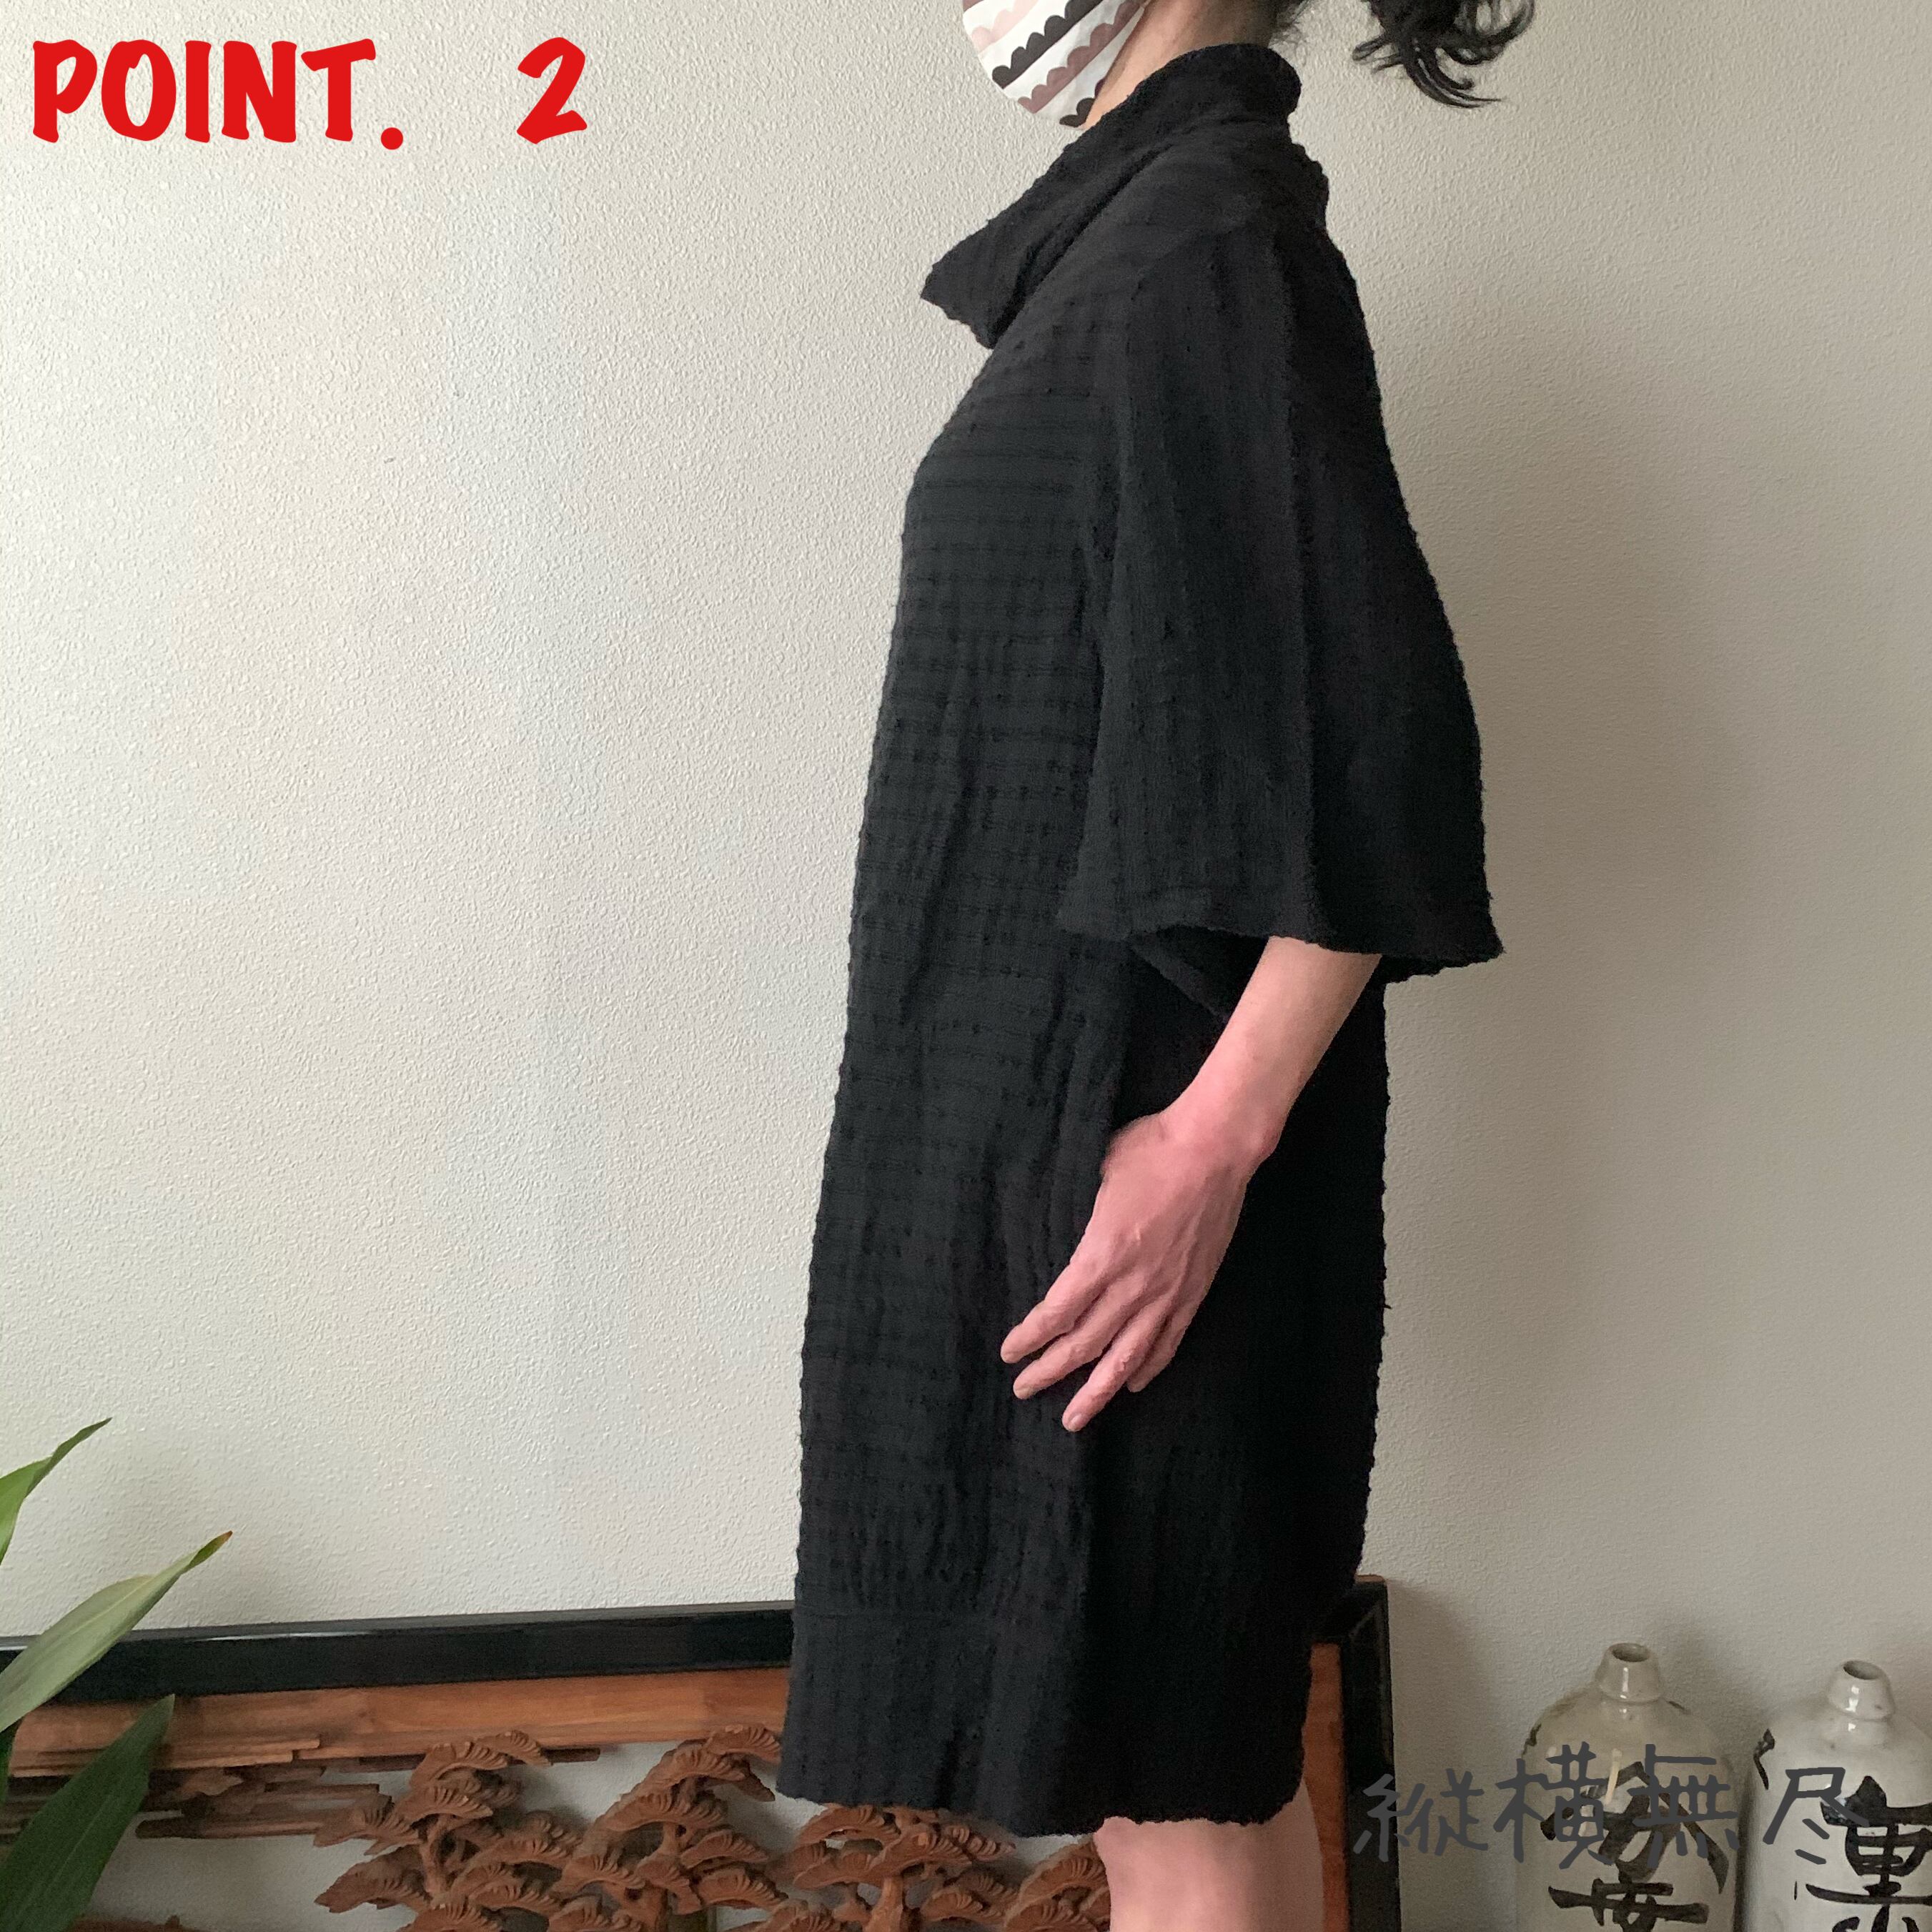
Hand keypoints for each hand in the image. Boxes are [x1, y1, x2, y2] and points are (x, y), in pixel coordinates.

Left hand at [998, 1103, 1256, 1430]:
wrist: (1214, 1149)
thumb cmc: (1150, 1150)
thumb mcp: (1096, 1174)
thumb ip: (1078, 1214)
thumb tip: (1058, 1226)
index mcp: (1102, 1255)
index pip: (1057, 1312)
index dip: (1030, 1338)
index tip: (1009, 1352)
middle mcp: (1132, 1284)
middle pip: (1084, 1343)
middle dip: (1049, 1371)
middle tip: (1024, 1389)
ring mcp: (1166, 1293)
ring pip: (1125, 1357)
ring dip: (1096, 1392)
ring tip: (1073, 1419)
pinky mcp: (1194, 1292)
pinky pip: (1167, 1342)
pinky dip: (1147, 1368)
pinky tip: (1131, 1385)